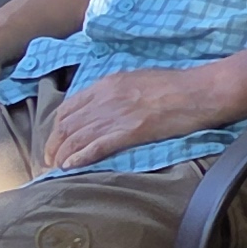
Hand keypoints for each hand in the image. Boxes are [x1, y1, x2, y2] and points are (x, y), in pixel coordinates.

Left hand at [35, 64, 229, 172]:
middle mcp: (105, 98)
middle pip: (68, 124)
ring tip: (55, 168)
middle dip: (54, 145)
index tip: (55, 140)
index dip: (57, 127)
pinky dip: (80, 158)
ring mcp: (116, 115)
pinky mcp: (129, 132)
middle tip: (49, 161)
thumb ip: (114, 92)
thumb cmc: (174, 85)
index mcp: (106, 84)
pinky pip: (96, 147)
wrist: (198, 92)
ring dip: (63, 155)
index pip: (69, 107)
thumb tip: (102, 108)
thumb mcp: (136, 79)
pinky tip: (70, 167)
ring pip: (77, 138)